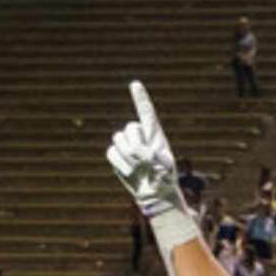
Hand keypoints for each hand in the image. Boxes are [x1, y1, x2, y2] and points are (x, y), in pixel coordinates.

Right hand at [105, 81, 187, 220]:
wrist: (154, 192)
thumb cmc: (164, 178)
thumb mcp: (164, 166)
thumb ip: (152, 156)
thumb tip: (137, 152)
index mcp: (154, 134)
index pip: (146, 112)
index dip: (140, 98)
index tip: (135, 84)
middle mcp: (139, 135)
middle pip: (129, 129)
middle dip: (136, 146)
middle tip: (146, 161)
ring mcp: (126, 144)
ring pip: (118, 140)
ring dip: (128, 156)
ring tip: (139, 167)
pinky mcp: (117, 154)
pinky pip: (111, 152)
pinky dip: (120, 163)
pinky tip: (130, 171)